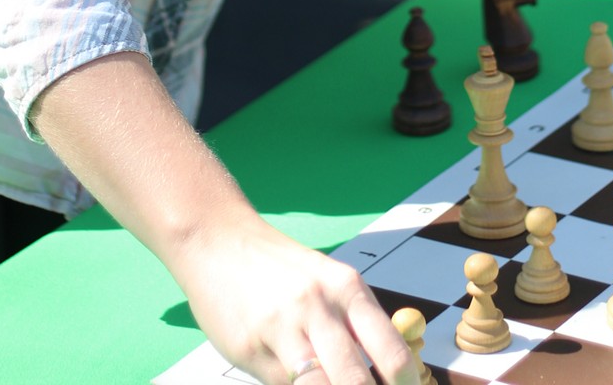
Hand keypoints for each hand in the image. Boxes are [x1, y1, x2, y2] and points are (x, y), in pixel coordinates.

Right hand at [174, 210, 417, 384]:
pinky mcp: (250, 348)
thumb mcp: (328, 283)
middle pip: (356, 380)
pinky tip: (295, 379)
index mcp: (348, 288)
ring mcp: (282, 329)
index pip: (391, 354)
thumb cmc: (282, 269)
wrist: (220, 241)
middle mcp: (319, 306)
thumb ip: (356, 324)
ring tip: (328, 383)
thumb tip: (387, 373)